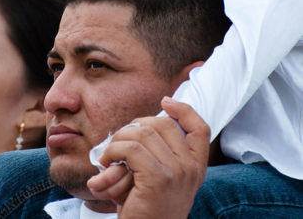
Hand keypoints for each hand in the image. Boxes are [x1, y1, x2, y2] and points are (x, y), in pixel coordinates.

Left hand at [87, 97, 209, 218]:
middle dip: (134, 126)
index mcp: (196, 167)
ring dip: (119, 139)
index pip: (200, 128)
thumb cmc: (144, 206)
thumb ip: (158, 152)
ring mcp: (178, 173)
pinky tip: (107, 162)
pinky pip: (131, 148)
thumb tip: (140, 124)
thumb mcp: (157, 176)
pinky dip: (113, 150)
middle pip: (162, 123)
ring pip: (142, 132)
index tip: (165, 101)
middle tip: (118, 143)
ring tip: (110, 155)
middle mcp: (191, 169)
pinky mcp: (159, 179)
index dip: (184, 110)